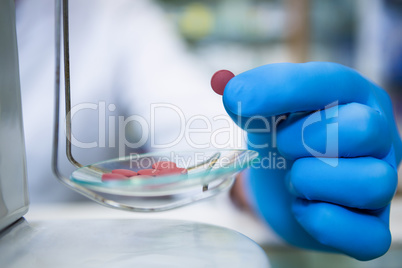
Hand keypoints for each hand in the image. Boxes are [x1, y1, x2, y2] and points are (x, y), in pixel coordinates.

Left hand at [223, 62, 401, 260]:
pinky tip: (302, 207)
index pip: (333, 82)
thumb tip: (234, 92)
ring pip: (372, 182)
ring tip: (292, 179)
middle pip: (365, 129)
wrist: (283, 184)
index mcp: (353, 98)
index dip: (284, 90)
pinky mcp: (371, 226)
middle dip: (307, 138)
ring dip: (313, 181)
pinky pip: (367, 236)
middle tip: (282, 145)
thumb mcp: (266, 110)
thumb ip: (252, 96)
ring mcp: (380, 183)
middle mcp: (378, 138)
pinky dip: (322, 222)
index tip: (237, 100)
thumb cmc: (281, 139)